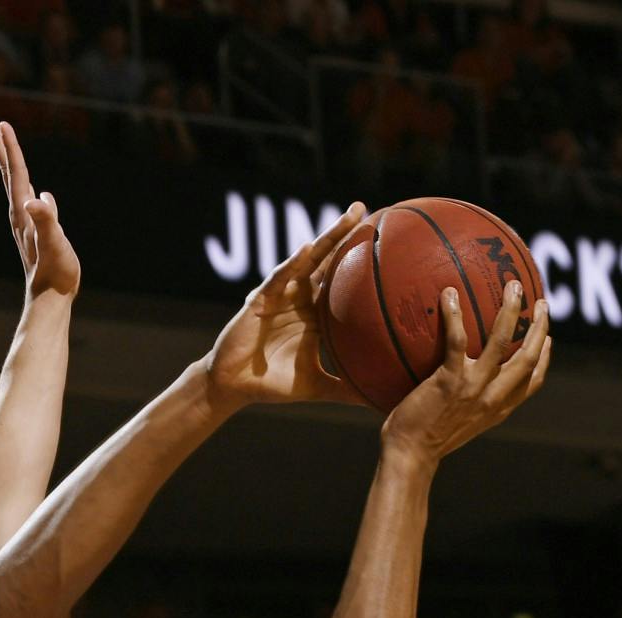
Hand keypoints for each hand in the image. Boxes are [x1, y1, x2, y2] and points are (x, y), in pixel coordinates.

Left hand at [0, 118, 78, 299]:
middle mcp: (21, 216)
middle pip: (9, 174)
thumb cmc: (54, 274)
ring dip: (12, 165)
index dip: (10, 148)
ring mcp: (27, 225)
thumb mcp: (54, 244)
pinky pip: (32, 205)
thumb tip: (37, 198)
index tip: (1, 123)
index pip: (16, 173)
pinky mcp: (36, 235)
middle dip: (0, 147)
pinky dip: (32, 191)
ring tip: (8, 147)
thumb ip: (46, 220)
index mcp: (24, 213)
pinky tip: (39, 193)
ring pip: (18, 187)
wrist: (50, 301)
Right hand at [202, 203, 366, 408]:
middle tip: (369, 209)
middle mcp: (300, 297)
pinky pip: (278, 278)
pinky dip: (290, 264)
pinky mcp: (260, 300)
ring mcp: (281, 294)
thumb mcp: (316, 387)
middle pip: (328, 259)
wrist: (234, 387)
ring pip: (307, 259)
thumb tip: (379, 403)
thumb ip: (345, 390)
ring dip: (328, 236)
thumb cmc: (272, 384)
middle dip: (347, 233)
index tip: (386, 241)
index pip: (342, 279)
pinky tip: (305, 249)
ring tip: (350, 216)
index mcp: (315, 312)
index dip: (360, 259)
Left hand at [380, 280, 551, 468]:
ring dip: (512, 310)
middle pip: (530, 356)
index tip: (548, 339)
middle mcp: (493, 397)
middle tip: (541, 303)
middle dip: (540, 327)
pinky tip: (449, 293)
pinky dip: (454, 314)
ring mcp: (474, 387)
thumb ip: (463, 404)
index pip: (533, 381)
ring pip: (503, 341)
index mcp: (498, 409)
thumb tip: (453, 383)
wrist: (409, 457)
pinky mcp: (450, 380)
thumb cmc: (422, 443)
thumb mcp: (454, 425)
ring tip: (514, 286)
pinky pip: (457, 339)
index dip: (545, 357)